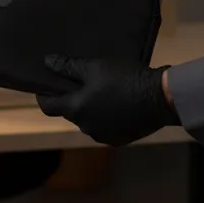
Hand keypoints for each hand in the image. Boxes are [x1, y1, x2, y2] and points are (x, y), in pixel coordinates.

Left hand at [36, 56, 178, 145]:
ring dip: (89, 109)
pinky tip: (115, 104)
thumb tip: (47, 62)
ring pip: (87, 120)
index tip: (45, 85)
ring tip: (100, 92)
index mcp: (76, 109)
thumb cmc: (124, 78)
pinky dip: (104, 118)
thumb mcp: (95, 67)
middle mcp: (85, 127)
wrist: (159, 98)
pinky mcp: (119, 140)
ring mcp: (102, 136)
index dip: (44, 95)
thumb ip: (68, 67)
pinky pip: (104, 127)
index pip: (48, 106)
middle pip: (69, 112)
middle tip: (80, 82)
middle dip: (71, 99)